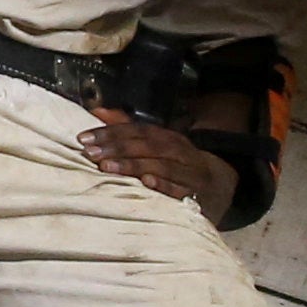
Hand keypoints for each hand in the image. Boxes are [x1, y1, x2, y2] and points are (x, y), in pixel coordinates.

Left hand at [82, 116, 237, 225]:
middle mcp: (180, 152)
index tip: (84, 138)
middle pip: (148, 146)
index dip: (111, 132)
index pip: (138, 131)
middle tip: (91, 153)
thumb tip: (98, 111)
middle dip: (118, 148)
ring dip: (134, 166)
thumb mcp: (158, 145)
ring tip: (108, 167)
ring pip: (162, 166)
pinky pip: (182, 190)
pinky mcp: (198, 195)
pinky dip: (165, 186)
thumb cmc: (179, 164)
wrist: (222, 186)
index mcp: (168, 138)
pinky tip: (147, 184)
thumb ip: (127, 129)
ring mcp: (191, 173)